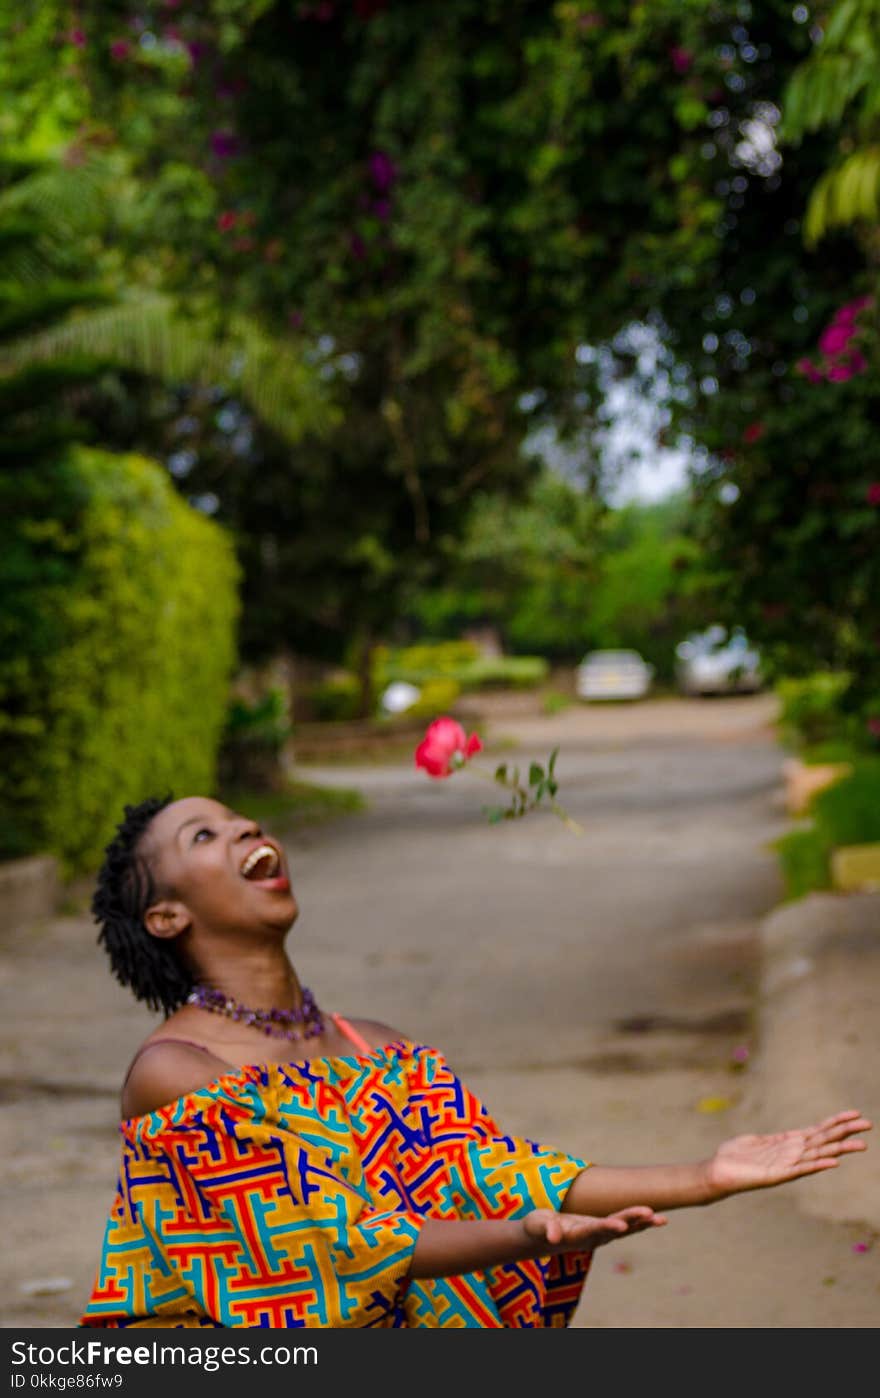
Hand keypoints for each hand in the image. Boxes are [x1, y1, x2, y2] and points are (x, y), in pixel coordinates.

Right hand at [522, 1204, 666, 1254]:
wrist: (542, 1239)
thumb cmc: (537, 1228)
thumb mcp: (537, 1226)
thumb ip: (546, 1229)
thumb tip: (553, 1235)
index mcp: (577, 1234)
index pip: (595, 1229)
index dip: (608, 1226)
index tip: (622, 1225)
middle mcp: (592, 1237)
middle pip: (615, 1228)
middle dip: (633, 1220)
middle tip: (651, 1214)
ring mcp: (600, 1235)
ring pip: (625, 1229)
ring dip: (643, 1224)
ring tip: (662, 1219)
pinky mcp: (603, 1231)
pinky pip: (626, 1226)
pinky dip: (641, 1223)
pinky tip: (656, 1218)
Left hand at [707, 1109, 871, 1195]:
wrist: (719, 1171)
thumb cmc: (735, 1156)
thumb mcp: (756, 1141)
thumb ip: (772, 1140)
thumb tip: (782, 1137)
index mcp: (789, 1142)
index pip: (818, 1130)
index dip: (836, 1122)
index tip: (855, 1114)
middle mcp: (793, 1153)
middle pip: (825, 1139)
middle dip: (846, 1132)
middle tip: (869, 1125)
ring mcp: (788, 1164)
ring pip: (819, 1153)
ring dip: (840, 1148)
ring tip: (861, 1145)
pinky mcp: (778, 1175)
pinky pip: (802, 1169)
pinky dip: (818, 1164)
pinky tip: (834, 1161)